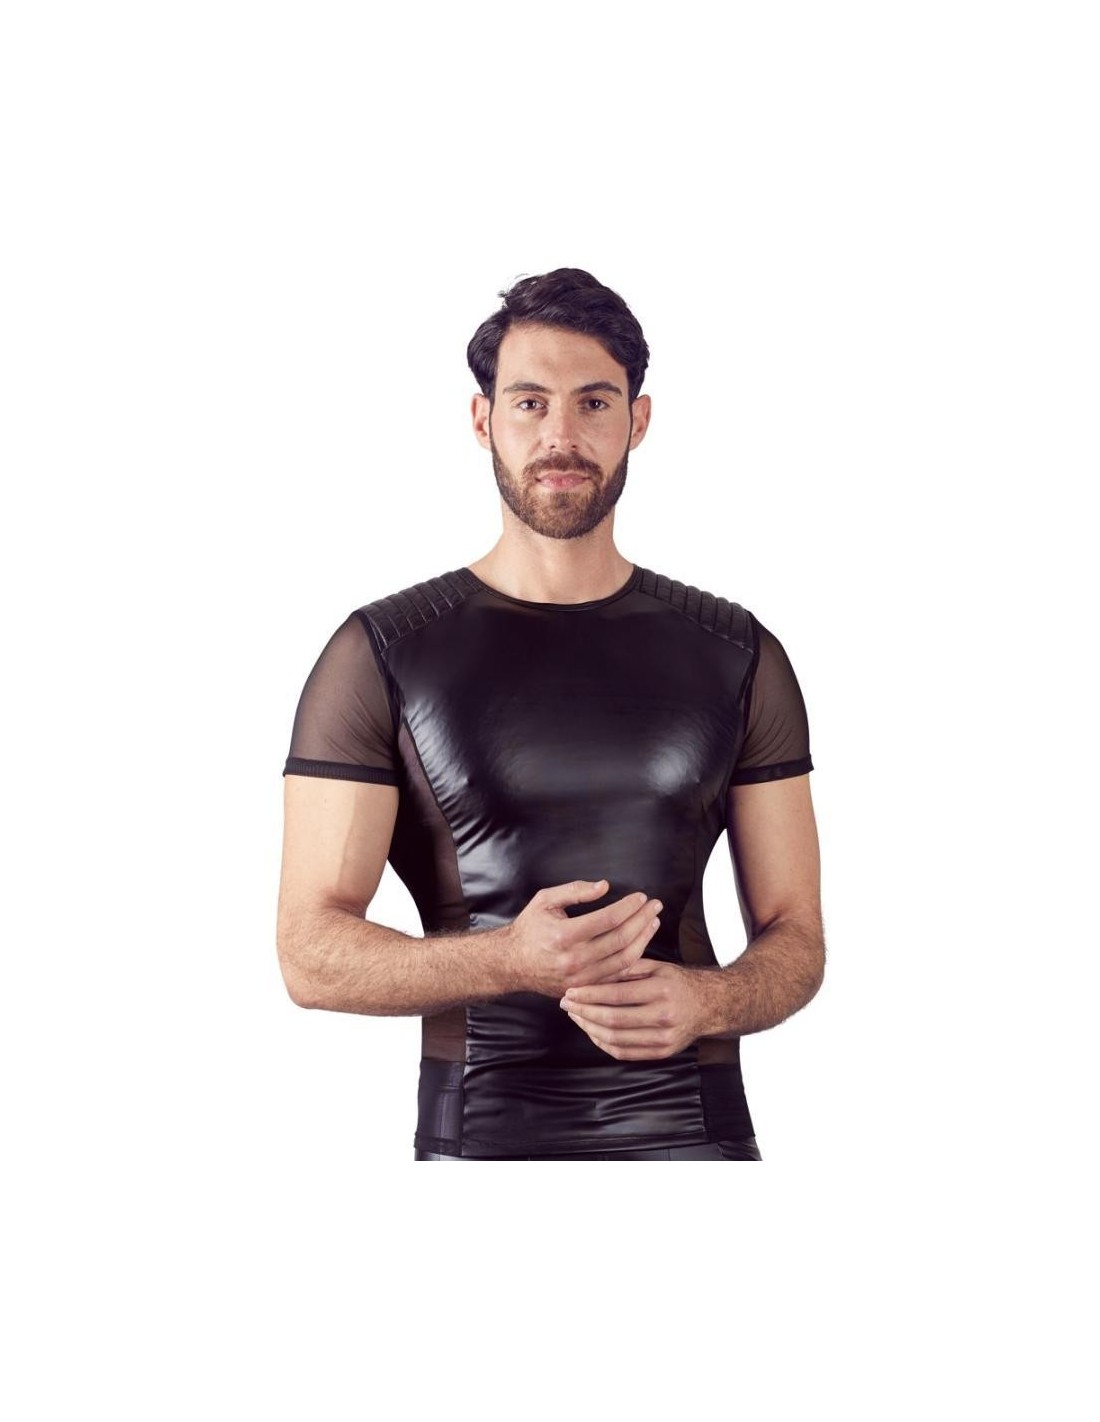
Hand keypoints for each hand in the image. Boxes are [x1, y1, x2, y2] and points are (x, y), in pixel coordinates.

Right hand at [500, 879, 662, 996]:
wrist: (512, 964)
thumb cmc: (530, 928)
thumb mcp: (545, 900)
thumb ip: (575, 891)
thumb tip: (604, 886)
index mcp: (563, 935)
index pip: (608, 919)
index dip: (629, 906)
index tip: (641, 897)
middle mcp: (574, 959)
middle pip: (621, 939)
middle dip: (642, 920)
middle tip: (655, 906)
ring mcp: (581, 978)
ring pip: (624, 959)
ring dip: (643, 939)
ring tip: (652, 922)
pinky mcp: (585, 988)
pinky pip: (617, 975)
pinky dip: (634, 959)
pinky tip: (641, 943)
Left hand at [559, 960, 711, 1060]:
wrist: (708, 1005)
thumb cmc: (677, 983)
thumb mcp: (657, 967)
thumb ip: (626, 969)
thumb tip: (592, 972)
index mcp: (662, 990)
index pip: (617, 994)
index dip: (590, 994)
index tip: (571, 991)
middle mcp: (664, 1016)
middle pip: (614, 1019)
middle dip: (584, 1012)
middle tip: (566, 1004)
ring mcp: (664, 1038)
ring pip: (616, 1039)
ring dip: (589, 1029)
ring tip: (576, 1016)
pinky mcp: (662, 1053)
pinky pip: (624, 1053)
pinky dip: (603, 1043)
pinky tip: (591, 1031)